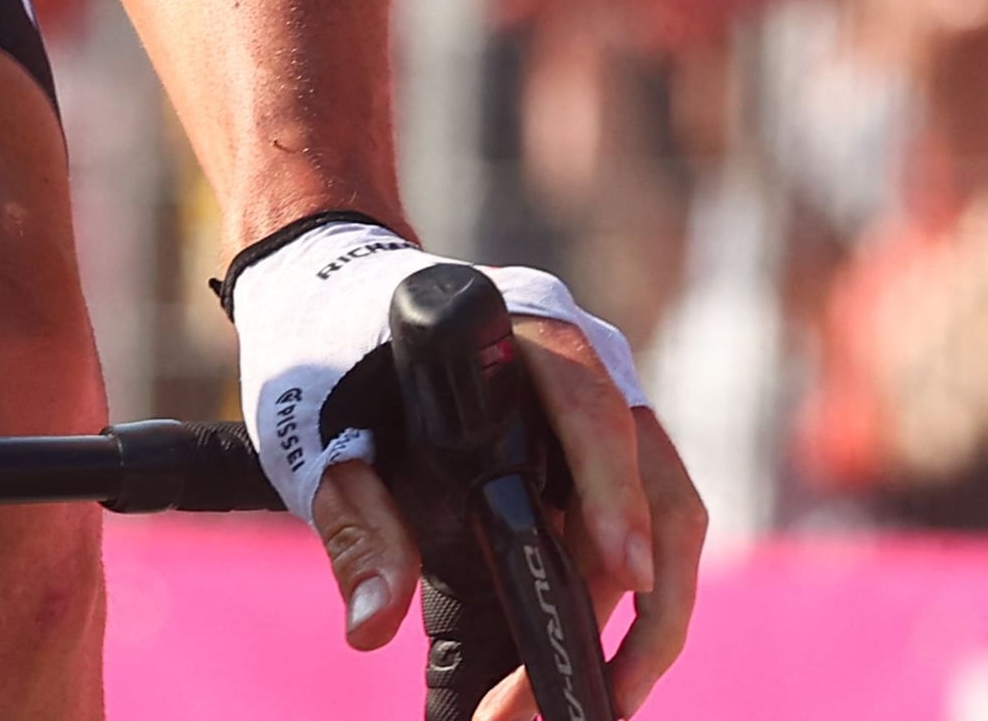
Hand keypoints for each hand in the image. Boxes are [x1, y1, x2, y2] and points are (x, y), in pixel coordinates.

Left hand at [235, 221, 705, 714]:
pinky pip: (637, 530)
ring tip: (585, 701)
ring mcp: (605, 410)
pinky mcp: (600, 456)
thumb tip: (371, 625)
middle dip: (637, 610)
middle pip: (658, 487)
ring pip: (665, 522)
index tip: (627, 571)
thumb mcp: (322, 439)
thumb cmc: (329, 359)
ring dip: (638, 622)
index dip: (615, 490)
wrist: (332, 305)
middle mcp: (587, 365)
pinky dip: (618, 603)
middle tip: (594, 697)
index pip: (590, 408)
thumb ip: (352, 524)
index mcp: (519, 337)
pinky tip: (580, 662)